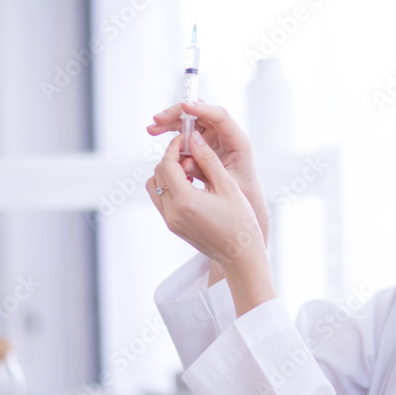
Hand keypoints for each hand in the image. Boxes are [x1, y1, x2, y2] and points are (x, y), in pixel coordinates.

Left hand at [147, 101, 269, 246]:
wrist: (240, 256)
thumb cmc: (241, 221)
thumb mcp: (228, 186)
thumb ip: (209, 160)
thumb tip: (194, 138)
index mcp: (186, 201)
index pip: (167, 165)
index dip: (174, 148)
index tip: (187, 140)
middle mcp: (172, 212)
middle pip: (158, 174)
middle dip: (171, 159)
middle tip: (191, 154)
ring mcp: (171, 222)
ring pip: (155, 187)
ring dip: (167, 174)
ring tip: (191, 171)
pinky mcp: (173, 227)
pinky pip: (161, 200)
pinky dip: (170, 188)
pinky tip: (191, 186)